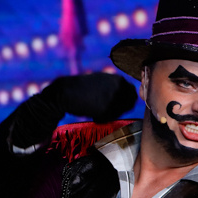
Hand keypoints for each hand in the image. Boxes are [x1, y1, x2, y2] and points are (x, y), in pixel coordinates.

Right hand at [10, 73, 136, 147]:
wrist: (65, 92)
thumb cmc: (82, 88)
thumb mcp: (101, 81)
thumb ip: (115, 87)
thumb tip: (128, 97)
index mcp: (117, 78)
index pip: (132, 92)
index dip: (126, 100)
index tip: (115, 104)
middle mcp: (119, 86)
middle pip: (130, 102)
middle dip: (121, 108)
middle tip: (107, 110)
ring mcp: (114, 96)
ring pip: (121, 111)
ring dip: (112, 113)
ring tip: (97, 111)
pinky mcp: (107, 107)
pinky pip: (110, 118)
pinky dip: (103, 118)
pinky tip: (93, 114)